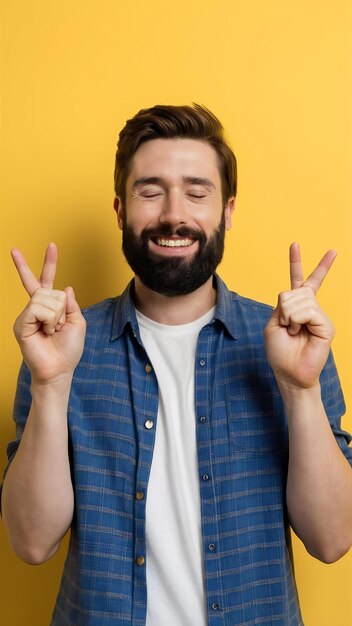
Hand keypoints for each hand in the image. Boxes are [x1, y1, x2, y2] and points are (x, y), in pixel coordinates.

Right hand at [12, 243, 85, 383]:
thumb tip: (64, 287)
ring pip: (46, 298)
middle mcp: (36, 307)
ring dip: (56, 316)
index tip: (51, 245)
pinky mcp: (22, 323)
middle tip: (57, 328)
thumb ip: (71, 303)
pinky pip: (38, 308)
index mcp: (50, 305)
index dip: (49, 262)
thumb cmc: (68, 349)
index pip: (47, 279)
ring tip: (52, 331)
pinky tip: (45, 332)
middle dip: (59, 308)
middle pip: (49, 289)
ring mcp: (27, 314)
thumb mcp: (78, 322)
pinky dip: (49, 320)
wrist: (59, 368)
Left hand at [264, 243, 335, 391]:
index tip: (295, 244)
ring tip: (294, 332)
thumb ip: (282, 305)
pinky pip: (308, 311)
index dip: (296, 261)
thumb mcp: (272, 324)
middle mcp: (309, 306)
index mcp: (295, 305)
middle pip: (292, 290)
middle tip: (287, 327)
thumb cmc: (280, 352)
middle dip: (283, 309)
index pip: (297, 279)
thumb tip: (299, 296)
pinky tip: (300, 332)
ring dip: (289, 317)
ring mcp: (319, 314)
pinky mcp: (326, 325)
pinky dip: (297, 321)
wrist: (289, 373)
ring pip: (298, 299)